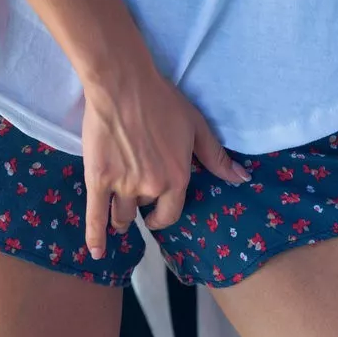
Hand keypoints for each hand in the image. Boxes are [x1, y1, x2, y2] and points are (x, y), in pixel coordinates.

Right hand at [80, 60, 251, 258]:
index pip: (171, 213)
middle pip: (144, 209)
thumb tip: (243, 179)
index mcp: (176, 179)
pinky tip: (97, 251)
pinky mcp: (98, 179)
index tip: (157, 214)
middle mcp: (151, 188)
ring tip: (118, 213)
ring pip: (121, 214)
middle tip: (136, 189)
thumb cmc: (162, 101)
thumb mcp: (196, 126)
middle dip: (142, 202)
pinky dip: (95, 236)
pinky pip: (95, 216)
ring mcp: (123, 186)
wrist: (123, 85)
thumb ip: (217, 157)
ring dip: (121, 215)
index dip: (163, 214)